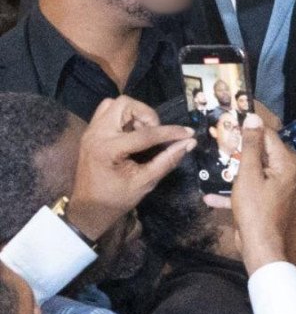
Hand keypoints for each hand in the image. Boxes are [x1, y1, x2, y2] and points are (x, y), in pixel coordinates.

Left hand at [68, 97, 195, 243]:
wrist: (88, 209)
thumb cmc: (116, 199)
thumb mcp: (145, 182)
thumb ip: (167, 160)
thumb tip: (189, 143)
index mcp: (108, 149)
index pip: (145, 133)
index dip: (170, 132)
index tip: (188, 133)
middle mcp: (97, 134)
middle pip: (125, 104)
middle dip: (146, 115)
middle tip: (155, 133)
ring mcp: (91, 131)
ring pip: (115, 104)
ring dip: (134, 113)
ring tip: (142, 132)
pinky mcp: (90, 132)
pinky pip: (107, 111)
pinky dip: (122, 116)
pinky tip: (130, 133)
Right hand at [232, 115, 295, 274]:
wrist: (264, 252)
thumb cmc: (254, 213)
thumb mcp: (247, 176)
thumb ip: (250, 146)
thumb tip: (253, 118)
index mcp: (289, 166)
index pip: (270, 138)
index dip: (251, 132)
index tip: (235, 130)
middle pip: (272, 156)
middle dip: (251, 154)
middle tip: (230, 156)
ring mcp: (295, 193)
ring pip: (271, 174)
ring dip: (251, 174)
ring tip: (232, 177)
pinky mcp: (289, 207)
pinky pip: (272, 193)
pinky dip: (254, 193)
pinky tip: (230, 199)